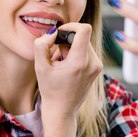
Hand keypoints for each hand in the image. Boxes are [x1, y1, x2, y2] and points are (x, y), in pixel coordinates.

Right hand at [34, 22, 101, 136]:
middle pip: (82, 36)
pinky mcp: (97, 69)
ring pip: (84, 43)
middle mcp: (93, 63)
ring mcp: (97, 66)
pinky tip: (67, 67)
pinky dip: (76, 54)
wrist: (61, 111)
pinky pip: (87, 52)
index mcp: (80, 61)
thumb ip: (42, 45)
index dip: (71, 25)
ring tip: (60, 64)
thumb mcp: (40, 67)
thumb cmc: (50, 90)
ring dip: (70, 48)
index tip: (59, 33)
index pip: (84, 29)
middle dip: (66, 41)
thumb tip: (52, 33)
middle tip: (55, 55)